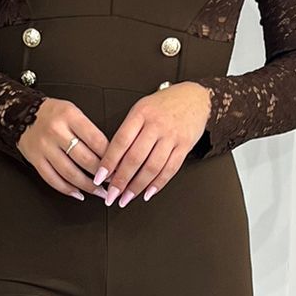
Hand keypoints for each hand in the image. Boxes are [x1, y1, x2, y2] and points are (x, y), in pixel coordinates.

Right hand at [17, 96, 110, 197]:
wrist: (21, 113)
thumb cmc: (53, 114)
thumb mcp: (73, 112)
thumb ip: (90, 130)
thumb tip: (111, 154)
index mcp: (70, 116)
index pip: (96, 140)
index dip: (111, 157)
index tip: (120, 166)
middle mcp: (56, 131)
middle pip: (84, 158)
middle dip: (102, 174)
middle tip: (113, 181)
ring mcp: (44, 147)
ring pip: (70, 172)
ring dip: (88, 186)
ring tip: (100, 192)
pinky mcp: (35, 159)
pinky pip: (52, 179)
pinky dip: (67, 190)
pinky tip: (78, 194)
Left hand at [93, 81, 210, 204]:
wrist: (196, 97)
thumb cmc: (164, 105)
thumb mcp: (141, 109)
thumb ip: (128, 131)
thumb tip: (111, 160)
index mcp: (141, 113)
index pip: (120, 141)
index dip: (108, 162)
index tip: (99, 177)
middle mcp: (156, 125)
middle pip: (135, 158)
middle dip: (120, 181)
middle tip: (111, 195)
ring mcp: (172, 136)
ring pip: (152, 167)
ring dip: (137, 187)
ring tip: (127, 198)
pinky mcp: (185, 146)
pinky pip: (170, 169)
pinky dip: (158, 184)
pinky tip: (148, 193)